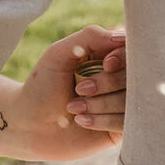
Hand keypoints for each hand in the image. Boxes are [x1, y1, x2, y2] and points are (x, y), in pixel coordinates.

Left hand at [1, 25, 126, 159]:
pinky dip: (104, 120)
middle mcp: (119, 79)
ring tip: (74, 107)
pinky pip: (128, 123)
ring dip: (100, 104)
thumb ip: (90, 36)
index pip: (133, 50)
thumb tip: (124, 37)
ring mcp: (122, 104)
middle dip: (107, 83)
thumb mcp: (60, 53)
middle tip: (79, 89)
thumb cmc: (42, 86)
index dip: (124, 58)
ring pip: (132, 101)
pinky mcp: (121, 128)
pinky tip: (82, 120)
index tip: (105, 64)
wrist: (28, 125)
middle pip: (136, 76)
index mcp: (107, 56)